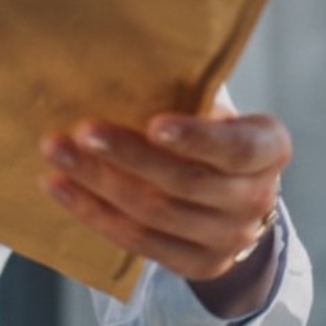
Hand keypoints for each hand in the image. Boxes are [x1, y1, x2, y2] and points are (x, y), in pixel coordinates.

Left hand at [40, 104, 289, 316]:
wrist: (234, 196)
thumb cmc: (209, 128)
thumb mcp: (211, 104)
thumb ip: (183, 90)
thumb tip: (117, 60)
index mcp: (268, 148)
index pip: (237, 147)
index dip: (196, 138)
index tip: (153, 124)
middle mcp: (257, 197)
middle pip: (186, 181)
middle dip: (128, 155)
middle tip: (81, 130)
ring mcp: (230, 238)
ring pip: (156, 214)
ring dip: (98, 183)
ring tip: (57, 153)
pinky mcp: (198, 264)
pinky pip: (140, 241)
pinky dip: (95, 213)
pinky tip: (60, 187)